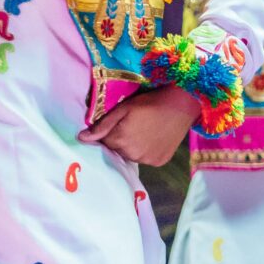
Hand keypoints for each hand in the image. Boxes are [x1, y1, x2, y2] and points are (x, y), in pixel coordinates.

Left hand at [80, 88, 201, 168]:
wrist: (182, 105)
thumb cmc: (150, 102)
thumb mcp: (123, 109)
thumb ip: (102, 126)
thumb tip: (81, 138)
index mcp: (120, 141)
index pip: (104, 142)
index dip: (110, 131)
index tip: (121, 121)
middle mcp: (132, 155)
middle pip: (118, 150)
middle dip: (121, 139)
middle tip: (134, 124)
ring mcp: (147, 160)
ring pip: (131, 155)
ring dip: (133, 146)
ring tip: (144, 130)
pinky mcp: (159, 161)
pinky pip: (146, 159)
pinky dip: (147, 151)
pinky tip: (153, 138)